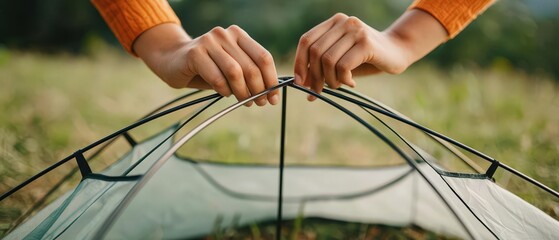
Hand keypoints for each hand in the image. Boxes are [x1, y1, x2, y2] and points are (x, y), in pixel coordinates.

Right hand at [134, 23, 278, 105]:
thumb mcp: (230, 68)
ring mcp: (209, 41)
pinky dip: (224, 90)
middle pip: (251, 66)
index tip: (273, 97)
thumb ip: (248, 74)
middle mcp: (225, 34)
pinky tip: (223, 93)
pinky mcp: (195, 53)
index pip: (263, 57)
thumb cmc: (205, 68)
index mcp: (238, 35)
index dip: (271, 79)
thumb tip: (271, 92)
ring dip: (242, 92)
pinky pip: (217, 78)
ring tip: (244, 101)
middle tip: (259, 103)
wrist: (171, 60)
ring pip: (236, 72)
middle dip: (258, 89)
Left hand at [294, 10, 446, 100]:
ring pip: (328, 60)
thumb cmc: (365, 59)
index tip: (300, 83)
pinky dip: (343, 79)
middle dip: (314, 77)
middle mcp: (343, 22)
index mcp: (333, 22)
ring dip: (330, 80)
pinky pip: (343, 66)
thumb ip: (320, 67)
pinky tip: (351, 82)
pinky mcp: (366, 43)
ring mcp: (355, 30)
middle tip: (318, 91)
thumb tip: (300, 83)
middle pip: (315, 52)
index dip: (299, 62)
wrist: (398, 52)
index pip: (306, 41)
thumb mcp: (340, 61)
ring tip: (339, 85)